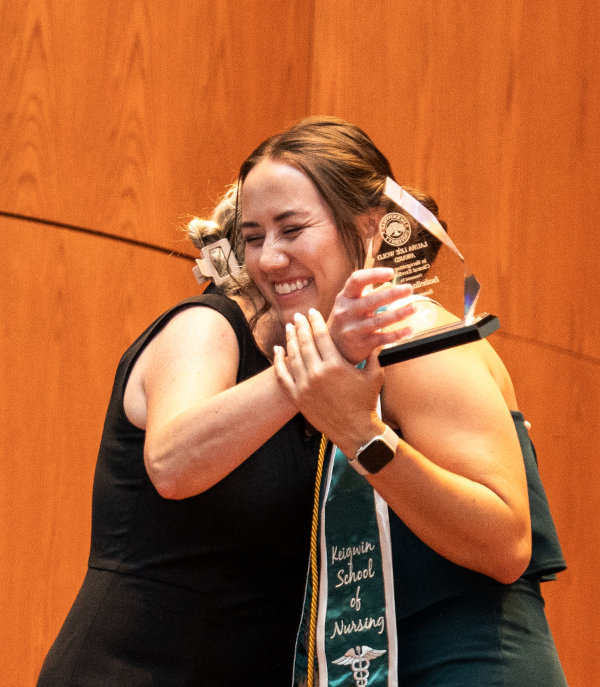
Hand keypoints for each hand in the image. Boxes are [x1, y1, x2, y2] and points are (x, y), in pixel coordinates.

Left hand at [274, 309, 384, 456]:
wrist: (355, 431)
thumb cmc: (366, 402)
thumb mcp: (374, 375)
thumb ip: (373, 353)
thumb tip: (377, 334)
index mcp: (335, 365)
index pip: (321, 336)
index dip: (315, 322)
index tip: (312, 312)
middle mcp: (317, 373)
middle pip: (304, 342)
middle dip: (300, 326)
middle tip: (298, 316)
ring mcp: (305, 386)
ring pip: (293, 356)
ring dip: (290, 339)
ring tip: (289, 328)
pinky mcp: (297, 397)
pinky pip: (282, 376)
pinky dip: (278, 361)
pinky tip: (277, 349)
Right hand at [327, 268, 415, 363]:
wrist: (334, 348)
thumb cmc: (347, 320)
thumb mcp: (351, 304)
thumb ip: (368, 293)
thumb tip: (390, 283)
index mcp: (344, 297)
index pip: (356, 280)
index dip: (374, 274)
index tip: (391, 273)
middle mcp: (346, 312)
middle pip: (371, 300)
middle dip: (393, 294)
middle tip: (409, 289)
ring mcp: (353, 329)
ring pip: (379, 320)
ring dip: (399, 313)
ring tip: (414, 307)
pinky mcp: (361, 344)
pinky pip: (383, 338)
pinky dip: (398, 334)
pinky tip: (410, 329)